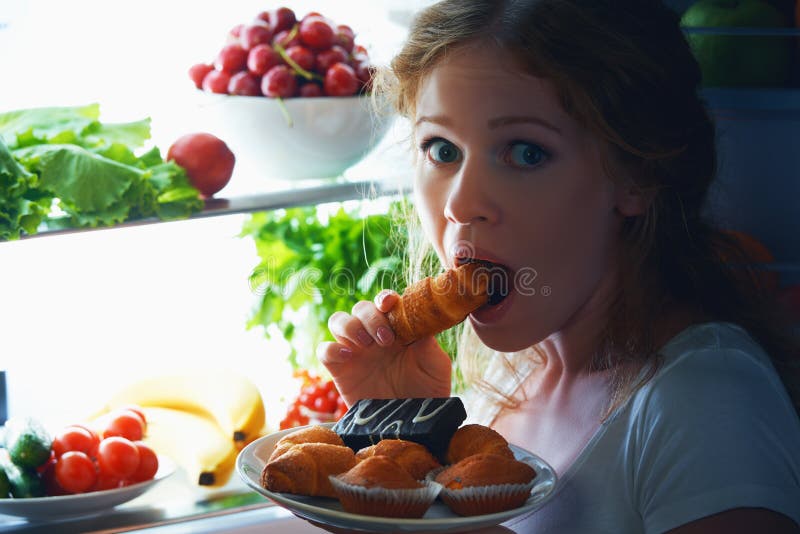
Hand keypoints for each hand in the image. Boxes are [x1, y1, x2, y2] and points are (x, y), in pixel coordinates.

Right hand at [317, 289, 451, 405]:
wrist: (412, 425)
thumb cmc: (428, 392)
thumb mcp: (436, 366)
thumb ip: (429, 343)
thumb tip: (420, 321)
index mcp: (397, 328)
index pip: (385, 302)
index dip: (385, 298)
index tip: (390, 304)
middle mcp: (374, 335)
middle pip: (360, 308)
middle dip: (371, 317)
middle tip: (386, 339)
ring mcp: (355, 351)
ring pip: (338, 320)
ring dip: (350, 326)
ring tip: (366, 344)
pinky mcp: (340, 370)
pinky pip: (324, 350)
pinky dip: (331, 348)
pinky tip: (348, 356)